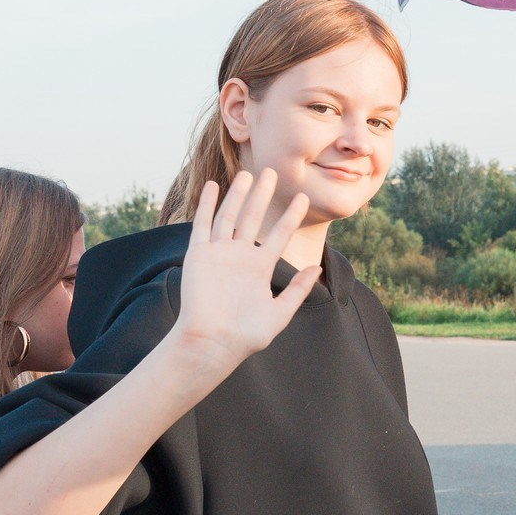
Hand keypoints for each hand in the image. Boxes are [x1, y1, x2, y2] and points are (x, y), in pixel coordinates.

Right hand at [170, 171, 320, 373]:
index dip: (291, 216)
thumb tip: (316, 268)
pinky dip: (208, 205)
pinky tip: (214, 187)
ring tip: (248, 174)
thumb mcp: (280, 313)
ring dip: (238, 195)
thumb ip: (297, 290)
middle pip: (253, 218)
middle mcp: (240, 257)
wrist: (212, 343)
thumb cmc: (245, 336)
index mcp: (260, 268)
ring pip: (230, 216)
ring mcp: (219, 254)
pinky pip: (203, 225)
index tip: (303, 198)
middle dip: (263, 195)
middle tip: (273, 172)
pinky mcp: (198, 255)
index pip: (280, 234)